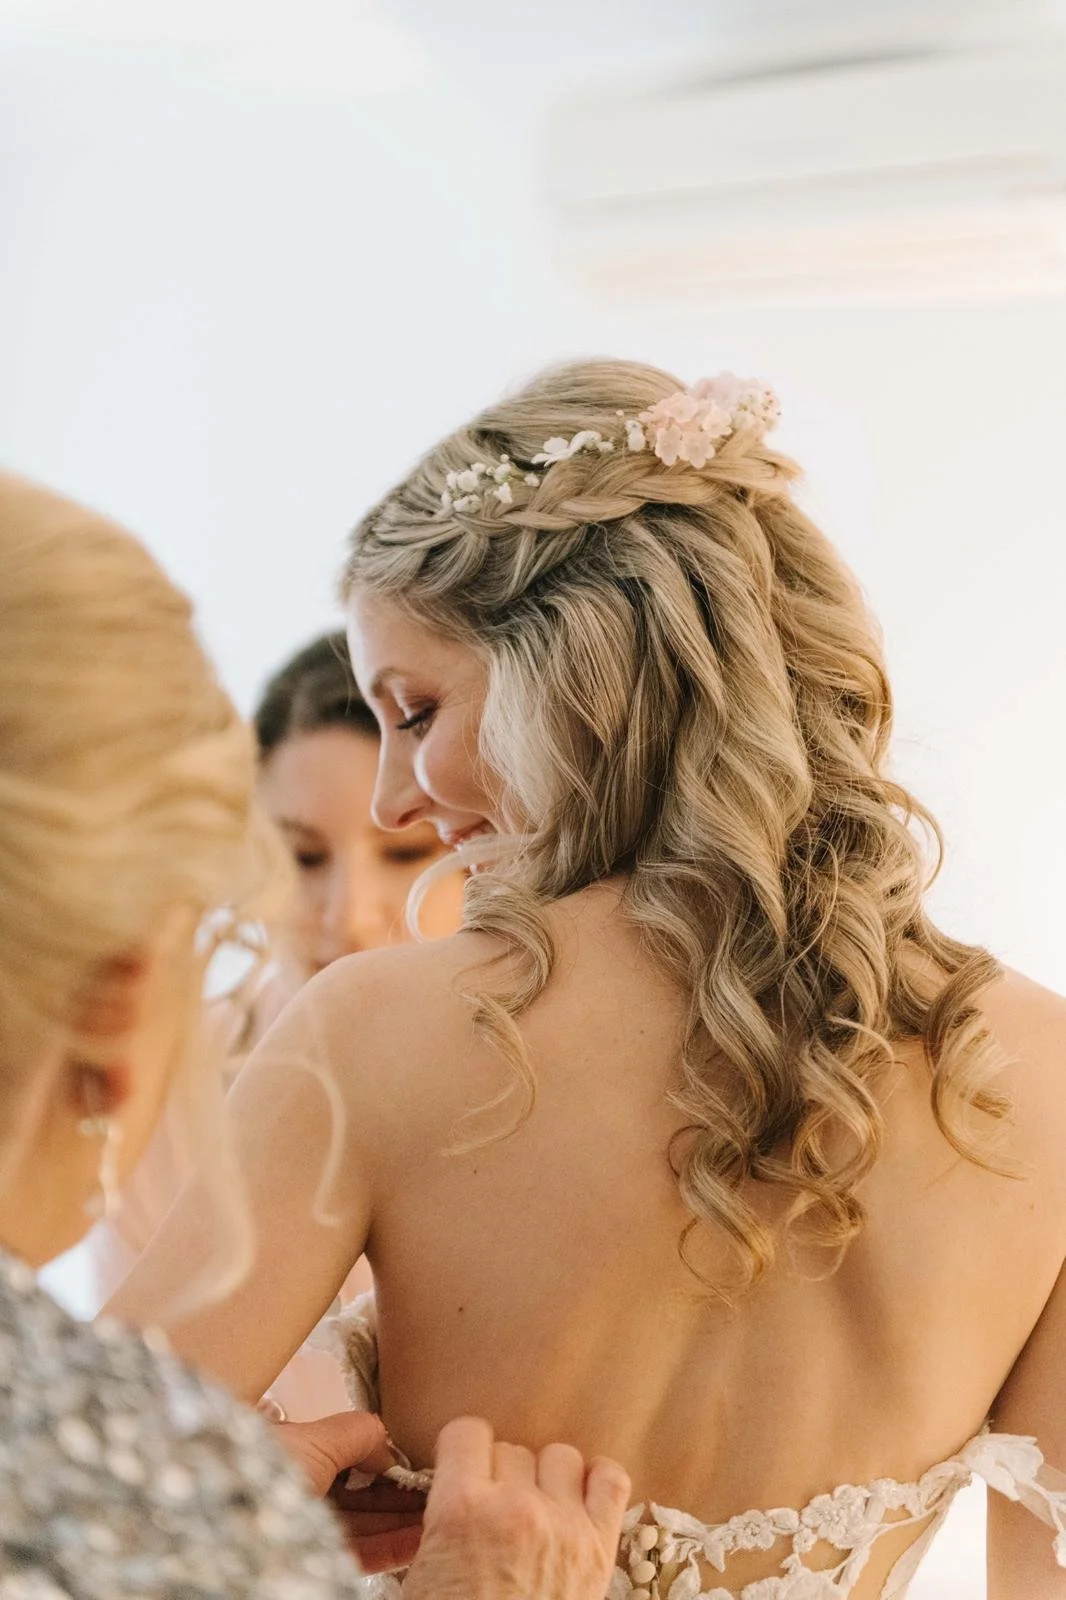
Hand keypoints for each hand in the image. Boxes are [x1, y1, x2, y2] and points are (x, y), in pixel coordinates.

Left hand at [270, 1411, 423, 1571]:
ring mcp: (310, 1530)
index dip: (386, 1461)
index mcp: (295, 1458)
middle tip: (439, 1489)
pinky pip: (362, 1553)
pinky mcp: (318, 1562)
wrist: (229, 1523)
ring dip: (404, 1519)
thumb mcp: (315, 1438)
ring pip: (366, 1525)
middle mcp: (302, 1494)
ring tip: (439, 1513)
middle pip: (362, 1494)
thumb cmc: (262, 1471)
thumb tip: (389, 1442)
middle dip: (401, 1493)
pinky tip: (420, 1535)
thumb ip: (358, 1433)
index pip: (350, 1459)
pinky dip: (394, 1546)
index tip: (417, 1464)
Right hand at [402, 1417, 630, 1599]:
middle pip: (512, 1448)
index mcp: (460, 1509)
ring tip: (535, 1509)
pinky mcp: (599, 1549)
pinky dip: (598, 1482)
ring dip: (545, 1478)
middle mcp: (515, 1506)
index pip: (466, 1432)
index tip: (462, 1470)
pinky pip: (611, 1480)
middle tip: (494, 1511)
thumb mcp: (423, 1574)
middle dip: (500, 1474)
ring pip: (560, 1456)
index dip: (462, 1453)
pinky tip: (579, 1500)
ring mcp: (563, 1525)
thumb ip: (443, 1520)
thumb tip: (456, 1490)